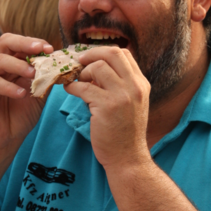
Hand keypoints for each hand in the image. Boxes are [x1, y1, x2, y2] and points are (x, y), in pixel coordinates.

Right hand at [0, 33, 53, 156]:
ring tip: (33, 74)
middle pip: (6, 42)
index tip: (51, 49)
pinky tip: (21, 94)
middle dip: (24, 43)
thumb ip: (46, 79)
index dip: (35, 43)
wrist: (6, 138)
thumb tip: (61, 66)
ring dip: (18, 65)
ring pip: (0, 60)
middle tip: (40, 49)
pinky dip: (9, 87)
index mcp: (12, 64)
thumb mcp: (39, 95)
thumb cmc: (20, 116)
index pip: (20, 44)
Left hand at [65, 46, 150, 169]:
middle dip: (91, 54)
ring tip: (77, 82)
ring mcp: (122, 96)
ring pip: (97, 67)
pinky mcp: (107, 107)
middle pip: (112, 53)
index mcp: (141, 84)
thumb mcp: (131, 104)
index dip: (103, 52)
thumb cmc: (125, 133)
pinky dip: (72, 86)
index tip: (90, 59)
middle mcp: (135, 86)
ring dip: (82, 72)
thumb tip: (95, 68)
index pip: (124, 53)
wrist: (127, 158)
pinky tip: (69, 90)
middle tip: (79, 62)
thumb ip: (119, 86)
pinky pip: (84, 87)